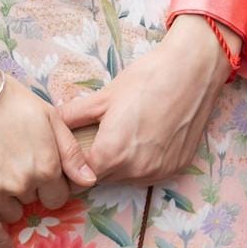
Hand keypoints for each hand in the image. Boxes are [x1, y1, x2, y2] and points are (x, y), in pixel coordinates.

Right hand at [0, 76, 95, 247]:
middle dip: (32, 190)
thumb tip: (89, 181)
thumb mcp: (50, 118)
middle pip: (35, 202)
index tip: (45, 176)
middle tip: (17, 165)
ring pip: (13, 213)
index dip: (53, 186)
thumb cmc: (10, 101)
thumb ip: (71, 153)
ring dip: (11, 201)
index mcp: (47, 166)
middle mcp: (23, 184)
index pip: (59, 195)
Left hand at [60, 14, 233, 185]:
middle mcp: (134, 171)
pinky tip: (150, 135)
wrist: (194, 69)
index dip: (75, 164)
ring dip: (122, 164)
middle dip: (99, 161)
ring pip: (128, 177)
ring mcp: (159, 171)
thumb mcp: (104, 95)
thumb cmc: (147, 78)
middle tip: (104, 134)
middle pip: (104, 178)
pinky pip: (151, 172)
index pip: (79, 177)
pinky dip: (146, 160)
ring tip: (129, 133)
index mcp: (110, 155)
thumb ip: (72, 115)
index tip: (79, 149)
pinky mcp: (177, 167)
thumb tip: (52, 123)